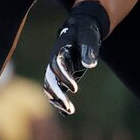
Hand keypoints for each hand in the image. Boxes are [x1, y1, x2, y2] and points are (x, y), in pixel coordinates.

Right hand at [44, 0, 108, 115]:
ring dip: (57, 99)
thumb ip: (88, 49)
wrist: (81, 27)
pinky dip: (60, 100)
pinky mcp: (63, 75)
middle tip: (68, 107)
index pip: (57, 66)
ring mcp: (57, 69)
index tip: (75, 88)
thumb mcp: (88, 36)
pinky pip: (58, 89)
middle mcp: (55, 61)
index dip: (64, 77)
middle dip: (57, 94)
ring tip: (69, 111)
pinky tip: (67, 112)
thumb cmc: (85, 30)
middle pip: (50, 80)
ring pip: (51, 86)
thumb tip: (90, 65)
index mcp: (59, 50)